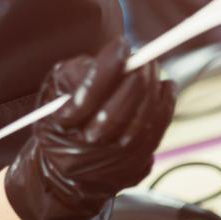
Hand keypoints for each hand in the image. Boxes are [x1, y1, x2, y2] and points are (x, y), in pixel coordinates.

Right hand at [4, 39, 174, 219]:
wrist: (64, 174)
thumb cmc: (61, 121)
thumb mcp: (55, 92)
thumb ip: (79, 71)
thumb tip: (118, 54)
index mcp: (61, 126)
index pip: (87, 96)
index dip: (107, 68)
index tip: (122, 45)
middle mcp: (87, 149)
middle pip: (119, 112)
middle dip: (136, 77)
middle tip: (144, 55)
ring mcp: (114, 162)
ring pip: (142, 123)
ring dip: (153, 89)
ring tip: (152, 68)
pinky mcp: (135, 166)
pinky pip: (157, 132)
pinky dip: (165, 105)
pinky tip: (165, 86)